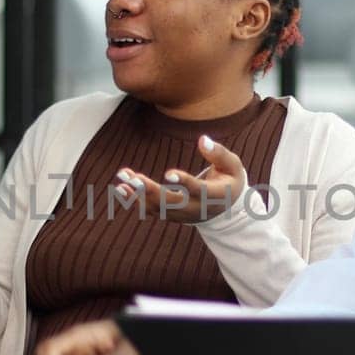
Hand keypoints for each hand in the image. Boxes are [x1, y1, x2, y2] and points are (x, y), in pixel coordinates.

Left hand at [113, 135, 247, 223]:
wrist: (226, 210)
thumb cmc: (229, 179)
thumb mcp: (232, 165)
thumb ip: (219, 153)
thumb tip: (202, 139)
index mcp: (214, 195)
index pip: (198, 190)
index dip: (183, 183)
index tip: (168, 174)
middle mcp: (195, 208)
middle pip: (171, 202)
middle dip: (151, 191)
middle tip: (134, 178)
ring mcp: (181, 215)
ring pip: (157, 207)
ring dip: (137, 193)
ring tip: (123, 176)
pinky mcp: (171, 215)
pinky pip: (150, 210)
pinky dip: (135, 200)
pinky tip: (121, 188)